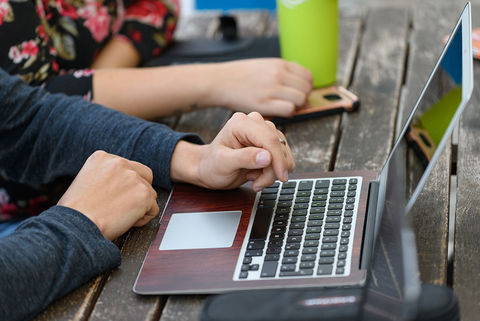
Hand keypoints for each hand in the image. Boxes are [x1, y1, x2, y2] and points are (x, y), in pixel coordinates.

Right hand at [57, 151, 158, 239]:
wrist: (75, 226)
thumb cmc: (74, 212)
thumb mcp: (84, 181)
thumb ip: (104, 176)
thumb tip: (117, 184)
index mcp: (102, 157)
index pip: (127, 167)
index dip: (124, 185)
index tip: (114, 196)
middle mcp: (119, 163)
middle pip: (144, 176)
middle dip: (138, 191)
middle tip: (123, 206)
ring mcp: (133, 178)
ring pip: (150, 193)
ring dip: (139, 206)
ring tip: (118, 216)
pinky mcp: (144, 194)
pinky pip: (153, 209)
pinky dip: (143, 219)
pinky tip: (125, 221)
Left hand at [171, 112, 294, 190]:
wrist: (208, 169)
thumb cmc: (211, 165)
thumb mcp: (223, 164)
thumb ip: (244, 158)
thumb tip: (267, 156)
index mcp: (241, 123)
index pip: (269, 139)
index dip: (278, 159)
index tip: (281, 177)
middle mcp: (254, 123)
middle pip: (278, 146)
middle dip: (271, 170)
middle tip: (256, 183)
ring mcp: (263, 132)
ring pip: (283, 154)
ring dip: (271, 172)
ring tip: (253, 178)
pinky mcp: (269, 143)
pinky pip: (282, 158)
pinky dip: (272, 172)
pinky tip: (257, 175)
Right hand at [209, 58, 312, 116]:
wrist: (220, 81)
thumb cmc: (241, 76)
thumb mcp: (264, 66)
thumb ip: (283, 73)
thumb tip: (302, 87)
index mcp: (279, 64)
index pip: (307, 76)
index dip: (306, 87)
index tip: (298, 92)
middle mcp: (278, 74)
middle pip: (306, 88)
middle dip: (303, 97)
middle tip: (292, 102)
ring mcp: (272, 89)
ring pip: (300, 100)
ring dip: (296, 106)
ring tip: (284, 107)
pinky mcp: (265, 103)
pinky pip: (289, 110)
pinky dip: (287, 113)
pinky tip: (277, 111)